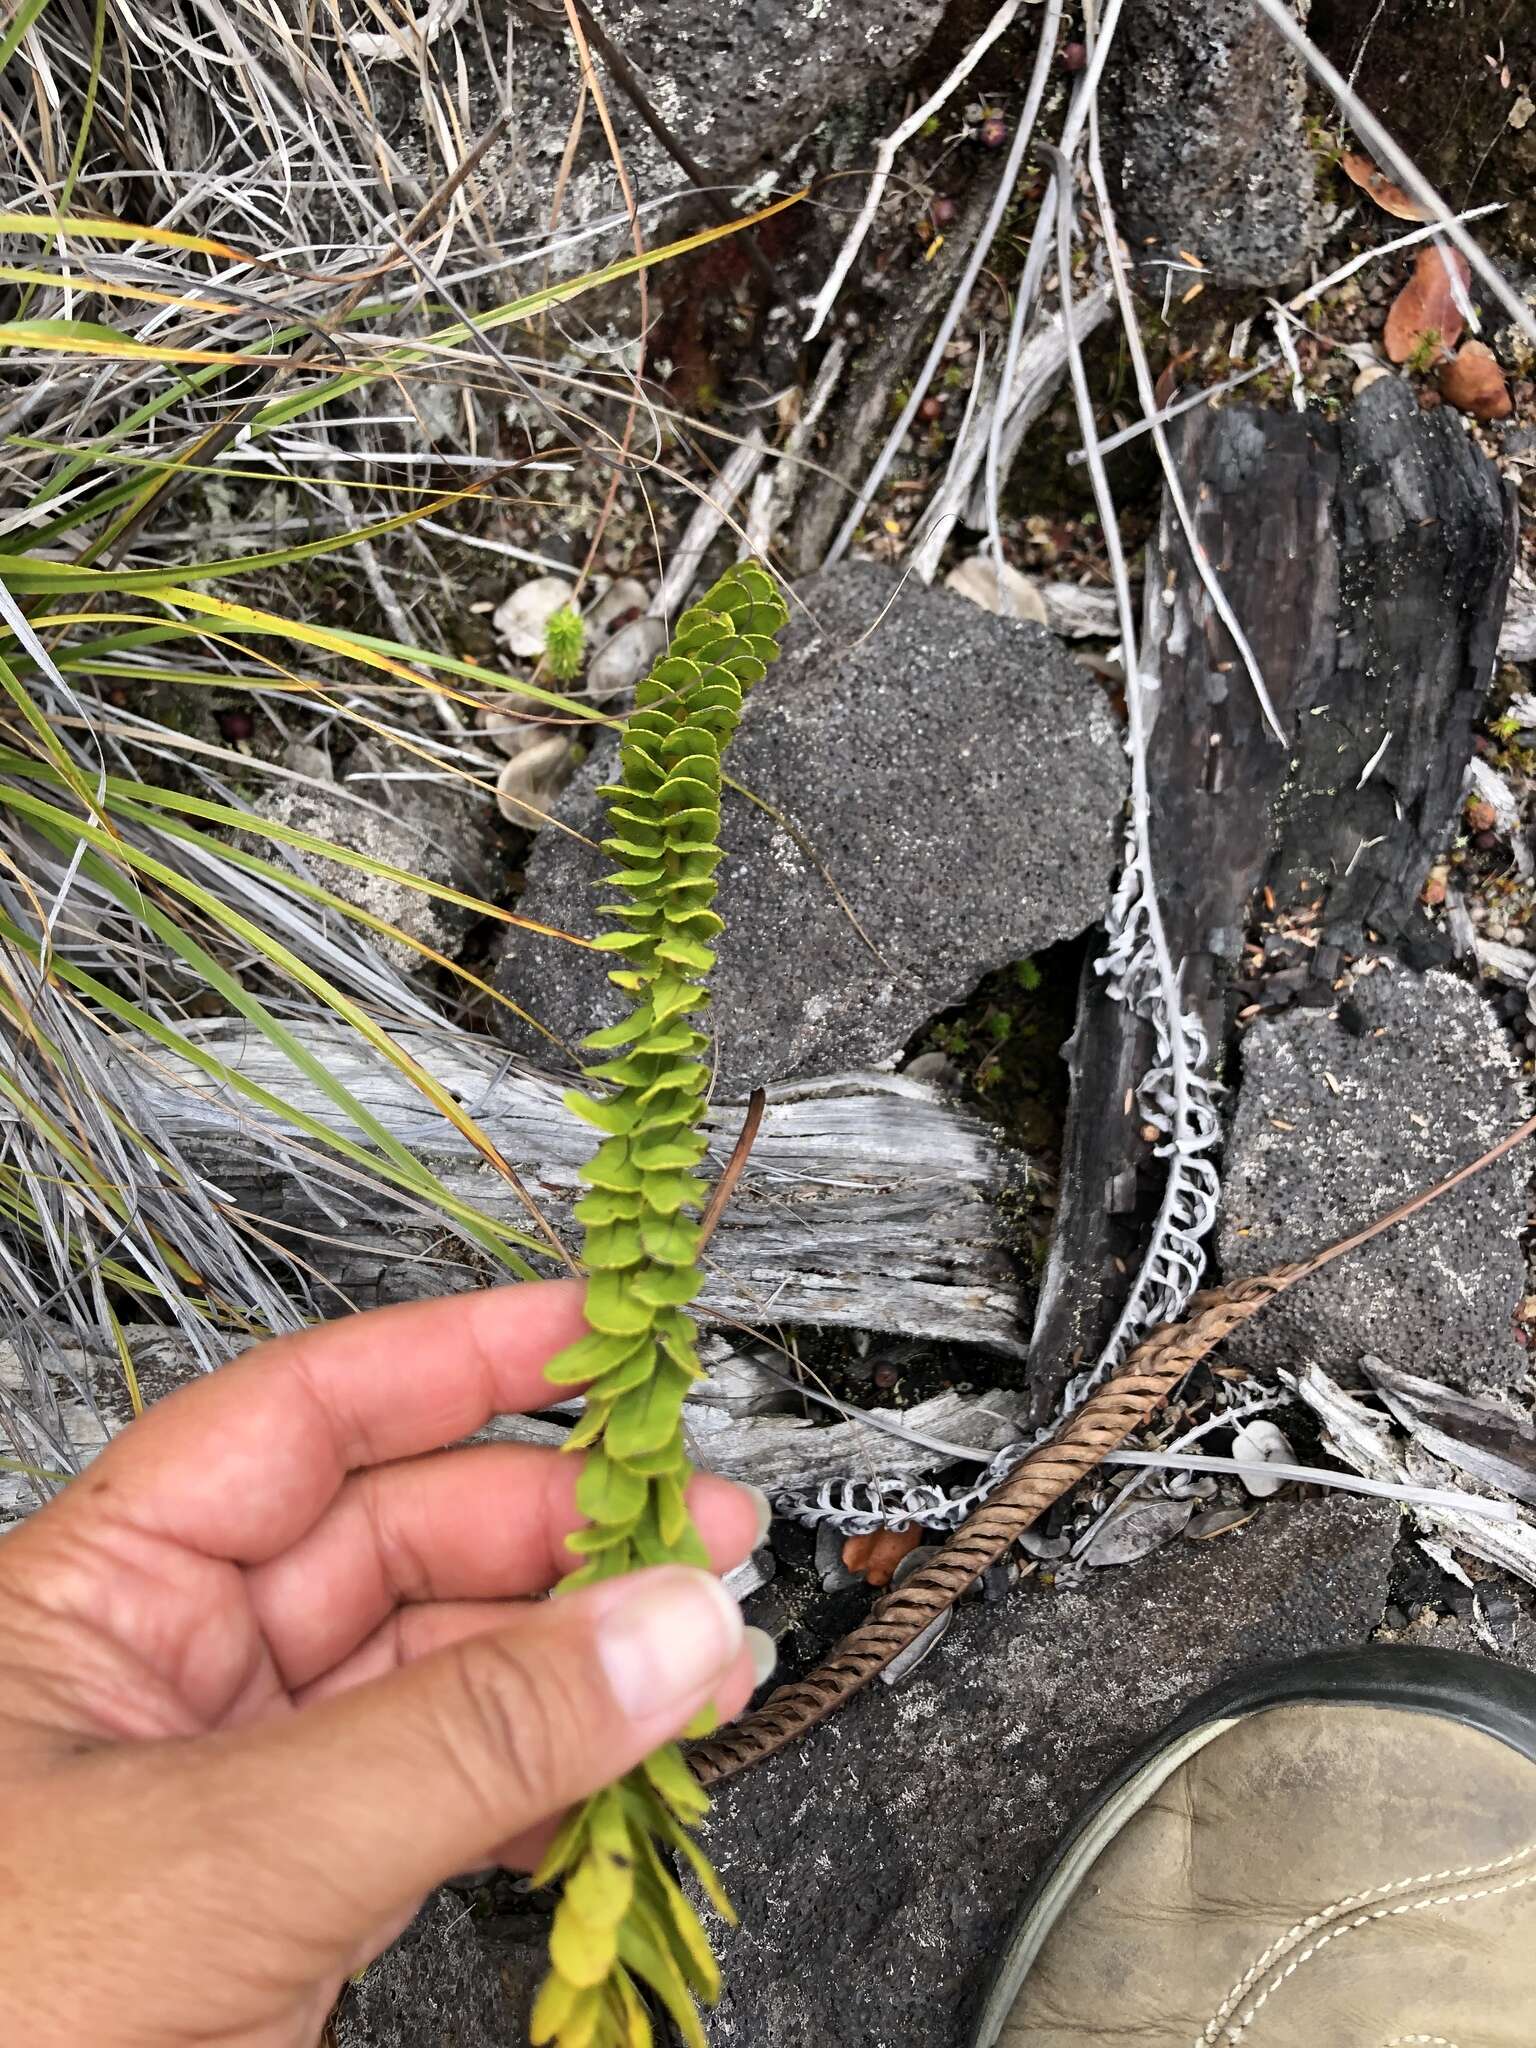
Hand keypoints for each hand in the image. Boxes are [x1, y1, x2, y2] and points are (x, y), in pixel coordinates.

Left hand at [0, 1282, 765, 2047]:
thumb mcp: (227, 1854)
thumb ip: (466, 1737)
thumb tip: (664, 1627)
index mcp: (101, 1596)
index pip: (305, 1416)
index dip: (460, 1358)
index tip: (595, 1337)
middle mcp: (171, 1670)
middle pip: (403, 1536)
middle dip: (564, 1530)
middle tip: (699, 1535)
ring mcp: (238, 1789)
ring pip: (445, 1674)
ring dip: (583, 1670)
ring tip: (698, 1664)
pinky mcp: (289, 1901)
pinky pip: (450, 1798)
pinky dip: (551, 1790)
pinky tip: (621, 1783)